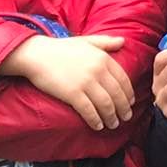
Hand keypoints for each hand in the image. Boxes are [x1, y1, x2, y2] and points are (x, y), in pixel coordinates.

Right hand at [2, 34, 133, 130]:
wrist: (36, 54)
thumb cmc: (61, 48)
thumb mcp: (86, 41)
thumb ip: (106, 42)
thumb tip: (123, 41)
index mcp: (103, 59)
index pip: (123, 80)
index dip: (128, 94)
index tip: (130, 103)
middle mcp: (97, 71)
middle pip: (117, 94)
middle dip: (123, 109)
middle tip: (125, 117)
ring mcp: (85, 83)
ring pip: (106, 105)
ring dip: (111, 117)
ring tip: (113, 124)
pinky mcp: (72, 94)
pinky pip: (89, 111)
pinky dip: (95, 120)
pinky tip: (97, 126)